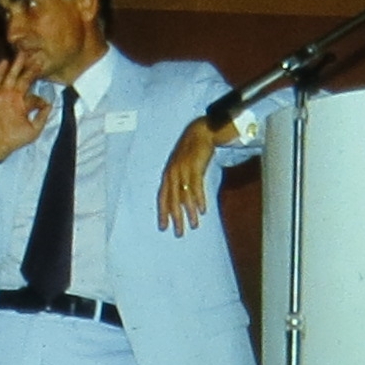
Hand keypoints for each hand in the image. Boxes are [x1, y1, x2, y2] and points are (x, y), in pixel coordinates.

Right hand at [0, 51, 51, 160]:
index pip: (34, 95)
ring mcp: (2, 96)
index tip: (44, 102)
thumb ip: (42, 117)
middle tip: (38, 57)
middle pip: (23, 79)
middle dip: (31, 69)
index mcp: (24, 104)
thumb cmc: (15, 140)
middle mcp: (14, 97)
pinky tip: (4, 62)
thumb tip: (50, 105)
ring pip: (11, 77)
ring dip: (16, 65)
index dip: (40, 98)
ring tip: (22, 53)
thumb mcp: (34, 131)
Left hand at [158, 117, 216, 236]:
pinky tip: (202, 210)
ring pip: (184, 196)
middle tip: (178, 233)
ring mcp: (182, 170)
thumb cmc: (192, 150)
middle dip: (175, 218)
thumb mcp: (182, 166)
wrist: (201, 131)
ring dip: (189, 213)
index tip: (163, 227)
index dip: (162, 213)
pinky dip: (198, 199)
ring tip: (194, 225)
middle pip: (172, 201)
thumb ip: (180, 181)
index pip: (162, 198)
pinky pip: (195, 187)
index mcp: (167, 175)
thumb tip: (182, 197)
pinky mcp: (194, 167)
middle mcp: (172, 174)